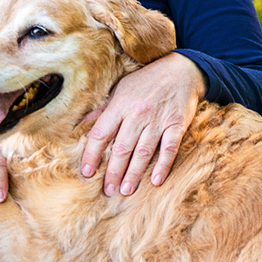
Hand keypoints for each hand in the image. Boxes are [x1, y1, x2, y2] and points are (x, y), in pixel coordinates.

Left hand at [76, 52, 204, 195]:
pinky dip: (163, 165)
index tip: (86, 173)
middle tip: (107, 191)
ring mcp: (158, 120)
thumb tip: (80, 123)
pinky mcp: (177, 124)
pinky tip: (156, 181)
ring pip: (143, 152)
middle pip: (121, 148)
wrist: (181, 70)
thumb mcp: (119, 89)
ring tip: (126, 190)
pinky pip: (169, 148)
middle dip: (112, 172)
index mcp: (119, 106)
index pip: (100, 135)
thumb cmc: (146, 81)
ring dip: (134, 173)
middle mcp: (137, 114)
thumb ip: (102, 108)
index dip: (91, 155)